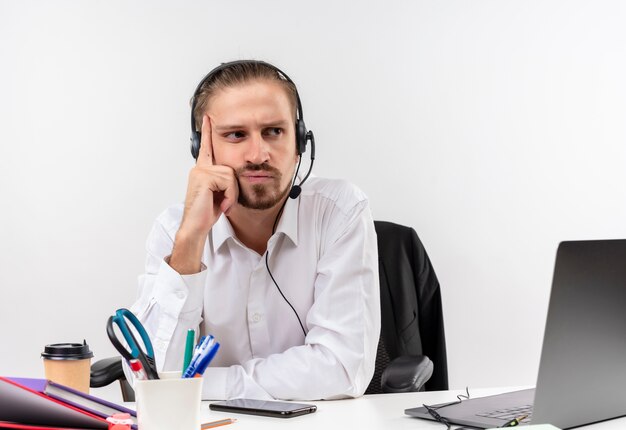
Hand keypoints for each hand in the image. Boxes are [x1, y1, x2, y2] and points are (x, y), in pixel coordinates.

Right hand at [170, 115, 238, 273]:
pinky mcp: (203, 177)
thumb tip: (233, 176)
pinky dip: (229, 196)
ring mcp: (200, 171)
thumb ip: (224, 181)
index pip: (206, 147)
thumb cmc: (207, 213)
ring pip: (231, 176)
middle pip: (231, 169)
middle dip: (233, 189)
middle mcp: (199, 167)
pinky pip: (228, 182)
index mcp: (202, 170)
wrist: (196, 226)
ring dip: (231, 194)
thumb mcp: (220, 194)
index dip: (207, 131)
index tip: (208, 117)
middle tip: (223, 202)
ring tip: (220, 203)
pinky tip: (219, 204)